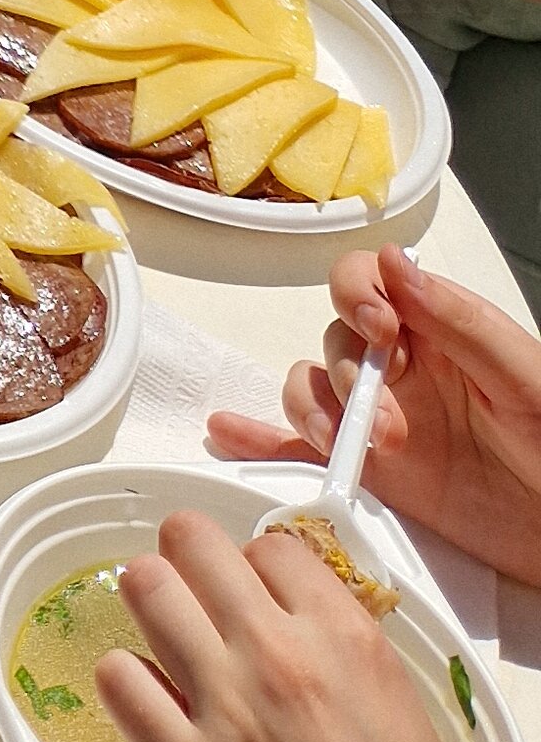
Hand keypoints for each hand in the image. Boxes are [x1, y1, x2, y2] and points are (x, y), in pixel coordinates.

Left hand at [97, 507, 540, 741]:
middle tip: (192, 595)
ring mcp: (224, 708)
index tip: (253, 594)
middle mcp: (279, 657)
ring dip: (149, 608)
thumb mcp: (400, 713)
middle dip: (186, 561)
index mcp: (346, 639)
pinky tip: (151, 707)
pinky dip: (126, 684)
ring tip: (165, 641)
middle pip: (191, 543)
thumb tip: (288, 625)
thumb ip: (339, 655)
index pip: (270, 545)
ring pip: (144, 589)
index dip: (255, 568)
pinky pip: (117, 679)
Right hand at [210, 246, 540, 584]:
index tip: (381, 333)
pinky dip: (262, 443)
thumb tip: (392, 262)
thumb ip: (461, 321)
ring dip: (311, 413)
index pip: (367, 285)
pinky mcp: (373, 479)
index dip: (356, 298)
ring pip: (311, 394)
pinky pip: (303, 454)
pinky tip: (229, 433)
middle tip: (386, 426)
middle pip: (332, 343)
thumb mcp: (525, 378)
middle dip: (346, 376)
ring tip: (345, 450)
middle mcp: (400, 371)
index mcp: (436, 331)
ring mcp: (380, 424)